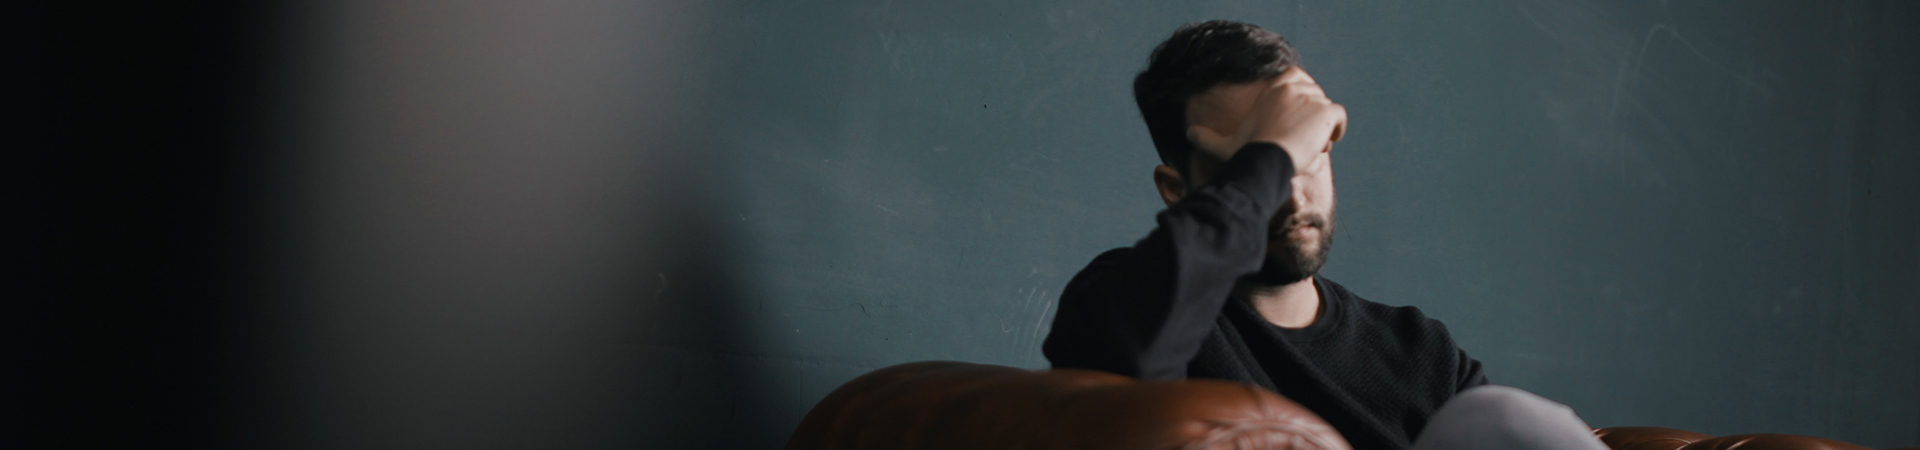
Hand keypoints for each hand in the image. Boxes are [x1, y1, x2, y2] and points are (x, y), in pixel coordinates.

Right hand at [1187, 66, 1347, 174]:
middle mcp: (1294, 86)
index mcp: (1274, 87)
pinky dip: (1336, 130)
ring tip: (1307, 147)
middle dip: (1310, 117)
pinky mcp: (1327, 111)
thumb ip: (1206, 138)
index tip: (1293, 121)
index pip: (1298, 81)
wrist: (1266, 159)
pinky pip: (1339, 118)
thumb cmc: (1246, 153)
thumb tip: (1188, 134)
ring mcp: (1312, 97)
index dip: (1299, 101)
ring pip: (1325, 111)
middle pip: (1314, 98)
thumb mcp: (1224, 145)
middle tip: (1298, 141)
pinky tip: (1323, 144)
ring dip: (1321, 128)